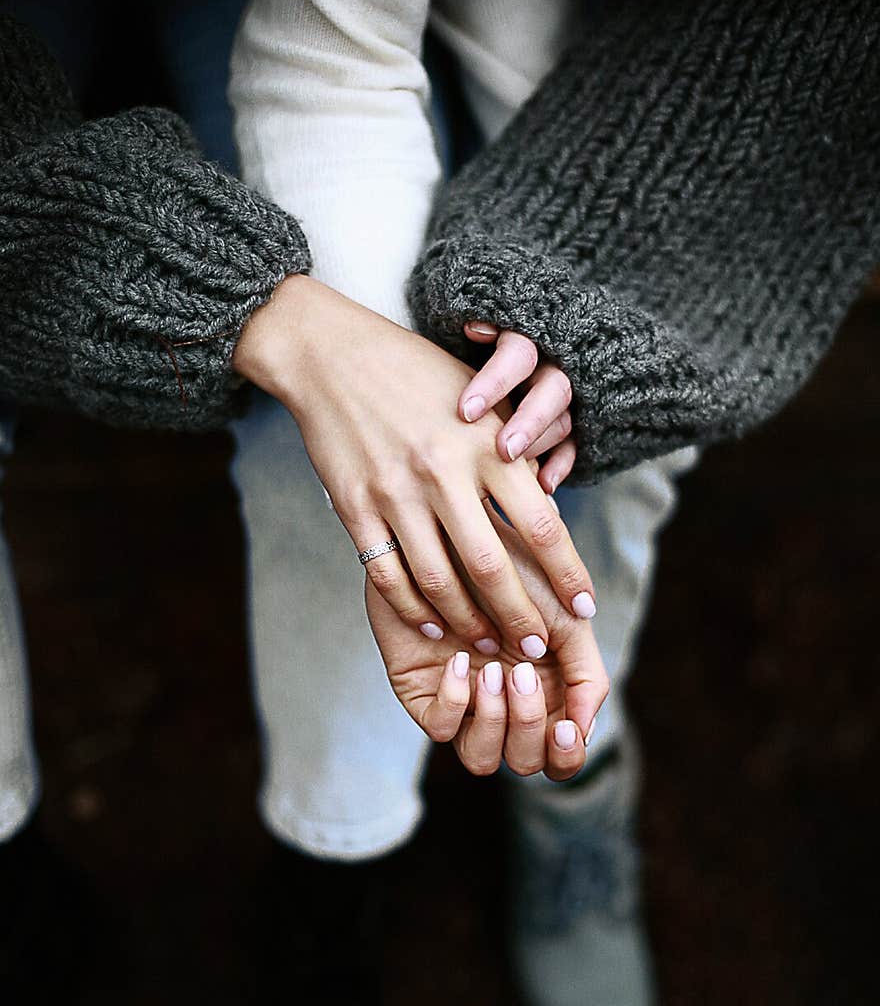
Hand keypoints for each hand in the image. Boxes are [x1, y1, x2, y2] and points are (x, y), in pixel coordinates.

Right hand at [233, 275, 596, 660]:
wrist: (333, 355)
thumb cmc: (418, 376)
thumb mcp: (481, 401)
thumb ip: (515, 455)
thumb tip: (550, 515)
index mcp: (485, 445)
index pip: (542, 525)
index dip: (567, 574)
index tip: (584, 607)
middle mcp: (443, 472)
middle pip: (492, 567)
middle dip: (521, 617)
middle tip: (539, 649)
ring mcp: (395, 493)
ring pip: (439, 581)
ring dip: (469, 623)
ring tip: (491, 646)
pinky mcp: (356, 507)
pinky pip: (389, 575)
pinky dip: (414, 609)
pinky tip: (434, 627)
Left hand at [365, 504, 608, 779]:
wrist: (454, 532)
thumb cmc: (515, 566)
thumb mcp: (564, 615)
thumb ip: (585, 672)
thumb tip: (585, 727)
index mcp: (548, 692)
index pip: (563, 753)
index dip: (567, 753)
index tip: (566, 727)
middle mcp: (507, 705)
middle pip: (527, 761)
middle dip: (527, 726)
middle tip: (521, 675)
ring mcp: (465, 702)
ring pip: (483, 758)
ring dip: (494, 721)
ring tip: (493, 671)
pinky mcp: (425, 693)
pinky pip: (441, 728)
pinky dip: (455, 702)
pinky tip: (458, 659)